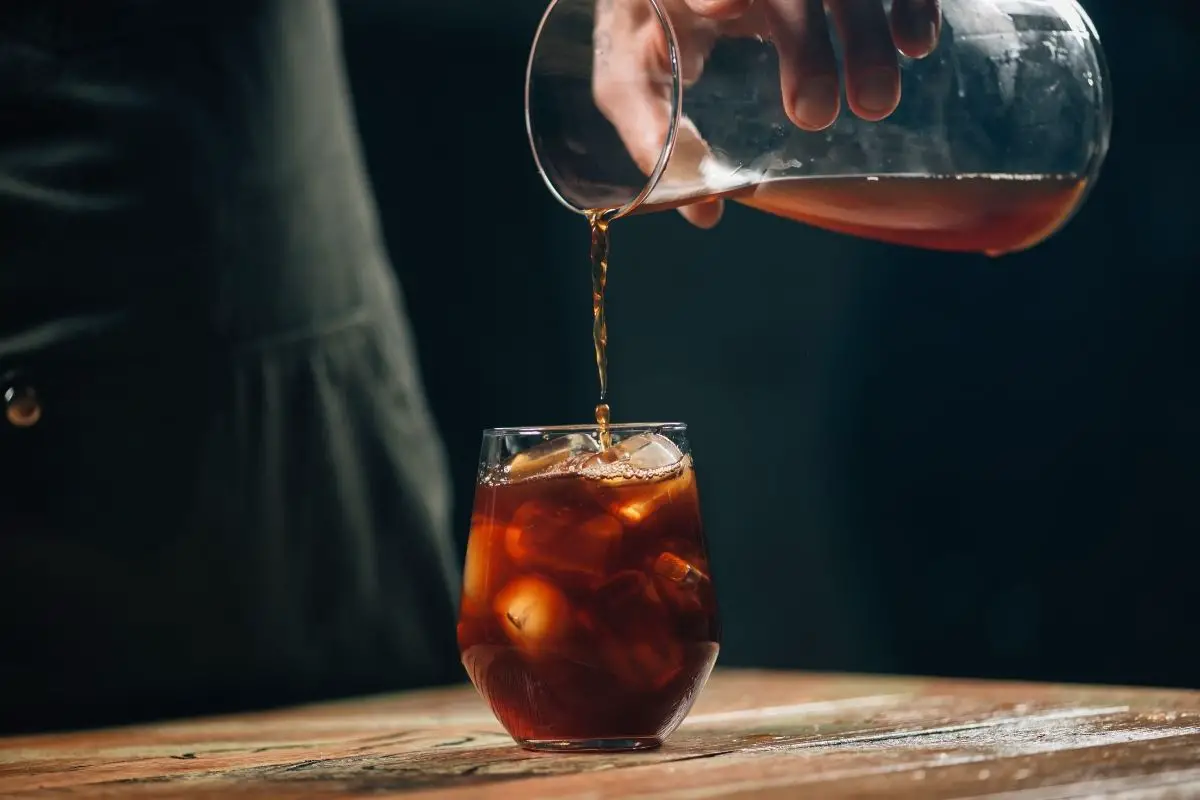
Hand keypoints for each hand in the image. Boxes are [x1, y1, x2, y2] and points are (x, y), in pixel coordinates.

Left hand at [593, 0, 940, 226]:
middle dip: (805, 45)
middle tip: (813, 115)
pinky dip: (910, 1)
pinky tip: (919, 44)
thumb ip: (650, 132)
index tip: (721, 9)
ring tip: (875, 104)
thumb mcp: (629, 79)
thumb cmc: (644, 33)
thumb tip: (703, 211)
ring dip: (864, 33)